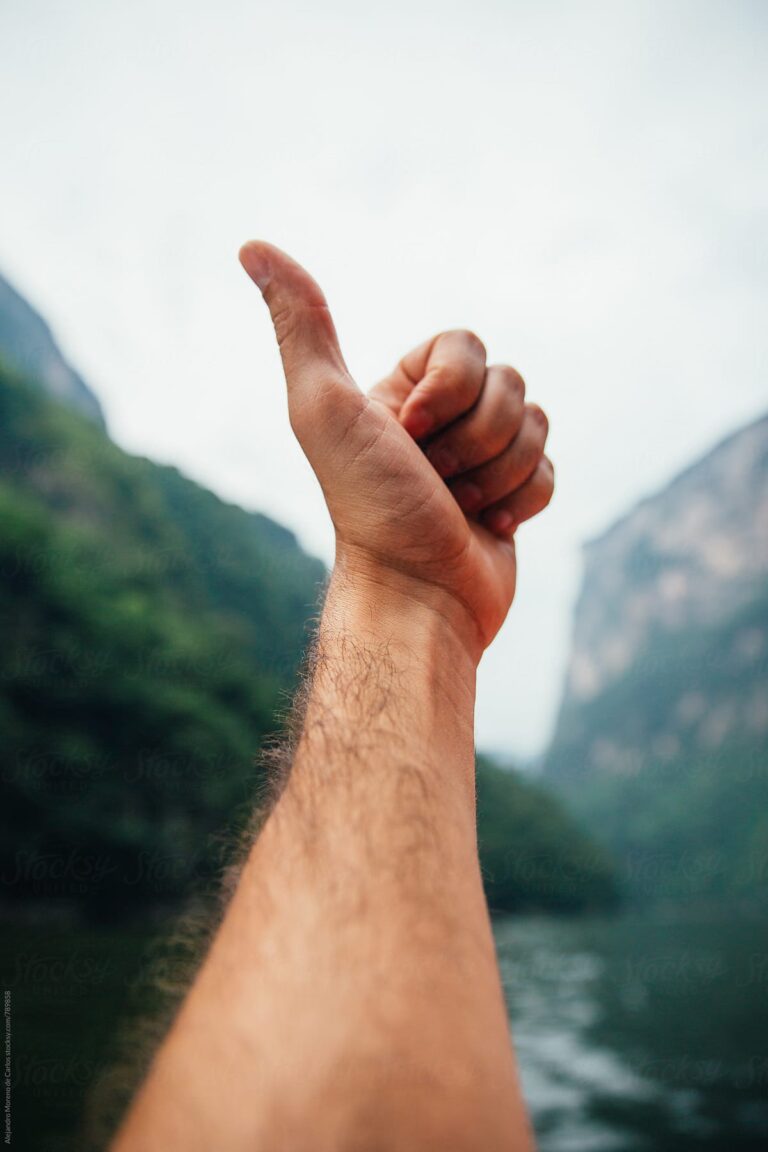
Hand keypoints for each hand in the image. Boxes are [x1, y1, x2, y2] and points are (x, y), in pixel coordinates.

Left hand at [239, 242, 552, 657]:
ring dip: (498, 473)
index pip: (467, 344)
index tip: (411, 432)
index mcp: (401, 393)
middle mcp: (441, 421)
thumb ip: (300, 325)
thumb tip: (252, 244)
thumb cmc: (370, 505)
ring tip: (457, 507)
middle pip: (509, 382)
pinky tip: (488, 527)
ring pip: (536, 424)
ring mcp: (480, 460)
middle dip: (475, 438)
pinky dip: (524, 501)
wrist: (419, 597)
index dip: (451, 388)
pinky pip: (551, 469)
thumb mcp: (325, 407)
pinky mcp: (513, 497)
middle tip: (431, 479)